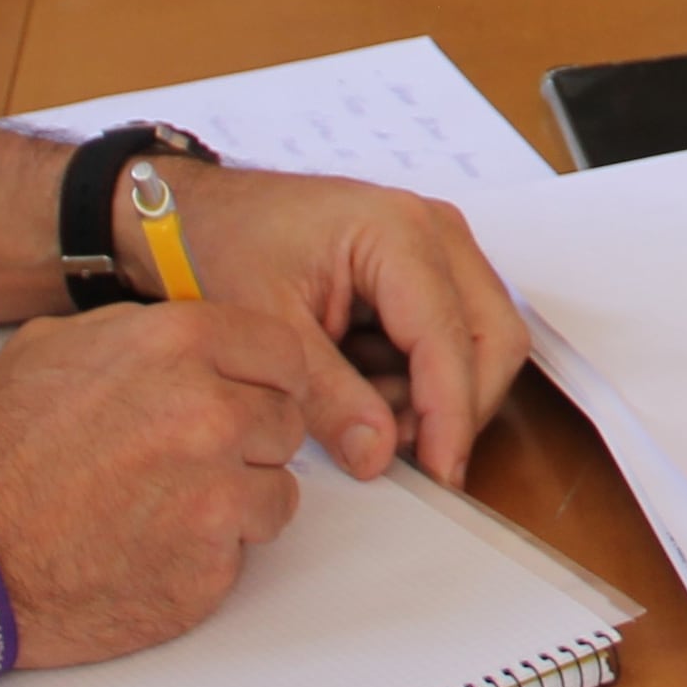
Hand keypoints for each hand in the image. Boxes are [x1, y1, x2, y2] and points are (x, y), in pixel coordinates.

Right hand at [0, 297, 320, 670]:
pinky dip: (207, 557)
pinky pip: (244, 555)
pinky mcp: (210, 567)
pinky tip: (149, 549)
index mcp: (177, 345)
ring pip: (277, 492)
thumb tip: (183, 340)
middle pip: (284, 422)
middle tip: (187, 463)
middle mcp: (209, 413)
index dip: (261, 381)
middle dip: (247, 443)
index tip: (244, 399)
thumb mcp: (51, 349)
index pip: (283, 353)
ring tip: (161, 510)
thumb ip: (137, 338)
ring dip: (235, 503)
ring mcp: (216, 494)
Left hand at [161, 163, 532, 483]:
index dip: (451, 415)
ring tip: (359, 413)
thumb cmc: (223, 242)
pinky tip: (361, 388)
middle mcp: (435, 232)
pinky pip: (452, 339)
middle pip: (492, 339)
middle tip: (406, 459)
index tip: (441, 475)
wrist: (194, 212)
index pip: (451, 339)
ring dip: (435, 395)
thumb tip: (379, 455)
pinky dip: (417, 380)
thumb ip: (326, 396)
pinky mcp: (427, 271)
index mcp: (399, 231)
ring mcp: (437, 249)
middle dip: (456, 407)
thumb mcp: (266, 328)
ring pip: (480, 343)